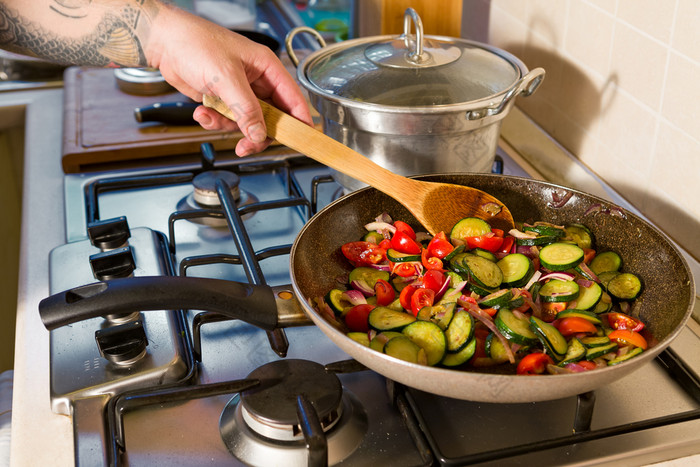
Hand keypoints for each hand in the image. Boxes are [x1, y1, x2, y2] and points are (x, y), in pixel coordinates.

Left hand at [146, 4, 312, 155]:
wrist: (164, 43)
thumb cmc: (196, 44)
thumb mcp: (226, 78)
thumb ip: (246, 109)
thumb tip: (259, 134)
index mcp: (266, 67)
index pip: (292, 98)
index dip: (299, 120)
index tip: (301, 139)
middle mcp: (256, 80)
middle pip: (271, 117)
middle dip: (257, 133)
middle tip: (247, 145)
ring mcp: (239, 91)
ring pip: (247, 123)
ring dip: (229, 126)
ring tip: (211, 118)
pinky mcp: (223, 99)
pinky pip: (227, 120)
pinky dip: (214, 121)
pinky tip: (202, 112)